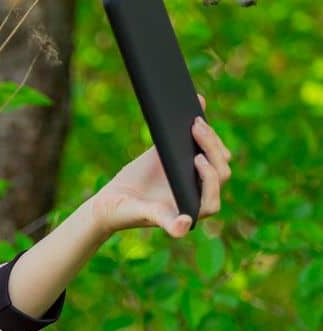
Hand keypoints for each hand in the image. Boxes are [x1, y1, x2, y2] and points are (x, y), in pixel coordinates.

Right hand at [89, 92, 231, 240]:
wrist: (111, 201)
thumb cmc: (126, 213)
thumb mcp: (143, 214)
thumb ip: (164, 221)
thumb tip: (184, 227)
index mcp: (196, 208)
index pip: (214, 190)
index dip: (210, 174)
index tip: (196, 159)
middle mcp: (200, 190)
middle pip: (220, 167)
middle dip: (211, 147)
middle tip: (196, 127)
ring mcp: (194, 172)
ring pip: (215, 152)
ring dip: (209, 135)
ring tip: (194, 120)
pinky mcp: (184, 156)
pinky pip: (198, 139)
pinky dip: (201, 123)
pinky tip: (196, 103)